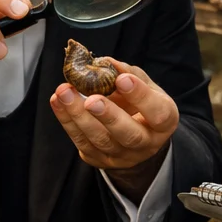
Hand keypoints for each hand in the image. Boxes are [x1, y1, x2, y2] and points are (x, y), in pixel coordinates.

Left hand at [50, 59, 178, 202]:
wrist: (136, 135)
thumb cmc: (140, 104)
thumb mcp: (144, 85)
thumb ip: (127, 73)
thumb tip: (103, 62)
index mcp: (164, 122)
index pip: (158, 113)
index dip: (140, 96)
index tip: (122, 79)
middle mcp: (147, 143)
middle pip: (129, 135)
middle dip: (108, 116)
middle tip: (91, 100)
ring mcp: (123, 156)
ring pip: (101, 141)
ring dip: (79, 116)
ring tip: (64, 93)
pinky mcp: (100, 159)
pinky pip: (82, 143)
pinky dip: (67, 121)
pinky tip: (57, 101)